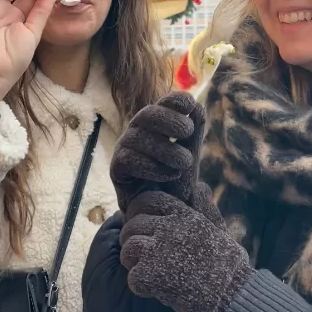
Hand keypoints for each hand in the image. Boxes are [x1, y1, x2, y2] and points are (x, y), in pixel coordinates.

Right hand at [109, 92, 205, 213]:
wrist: (163, 211)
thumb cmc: (177, 177)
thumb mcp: (190, 152)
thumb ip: (193, 131)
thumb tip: (195, 107)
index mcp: (158, 123)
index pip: (164, 103)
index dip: (175, 100)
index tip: (191, 107)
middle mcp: (139, 131)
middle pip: (147, 114)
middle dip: (169, 119)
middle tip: (188, 132)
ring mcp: (125, 149)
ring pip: (137, 137)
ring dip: (166, 149)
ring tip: (185, 162)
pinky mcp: (117, 170)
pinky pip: (127, 160)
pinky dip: (152, 167)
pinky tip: (170, 174)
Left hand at [120, 188, 250, 311]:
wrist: (233, 295)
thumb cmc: (229, 264)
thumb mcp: (219, 228)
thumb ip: (205, 207)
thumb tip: (200, 187)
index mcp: (184, 215)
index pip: (147, 200)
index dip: (138, 212)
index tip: (144, 227)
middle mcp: (169, 228)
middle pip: (132, 226)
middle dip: (133, 240)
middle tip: (146, 256)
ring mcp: (158, 251)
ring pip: (128, 250)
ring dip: (134, 264)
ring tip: (152, 273)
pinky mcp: (150, 275)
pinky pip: (132, 277)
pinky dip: (142, 286)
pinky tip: (158, 290)